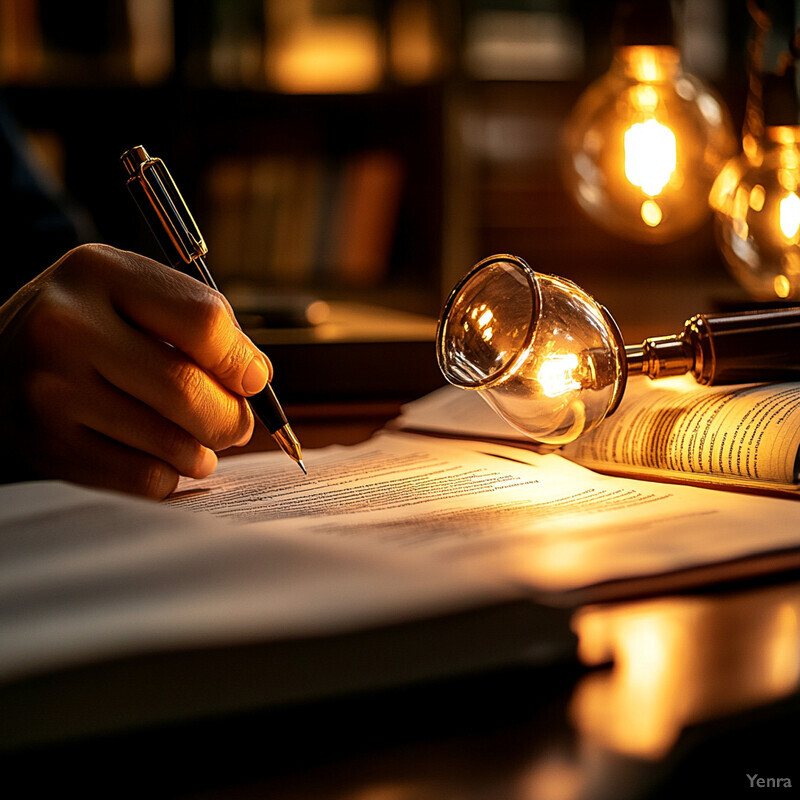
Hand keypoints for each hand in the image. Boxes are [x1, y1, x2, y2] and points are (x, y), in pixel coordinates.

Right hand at [0, 244, 271, 498]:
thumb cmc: (90, 324)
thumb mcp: (133, 292)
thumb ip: (199, 324)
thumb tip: (255, 378)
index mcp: (99, 273)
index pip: (203, 322)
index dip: (242, 360)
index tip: (253, 380)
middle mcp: (65, 327)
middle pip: (187, 390)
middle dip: (231, 418)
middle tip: (236, 426)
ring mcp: (49, 389)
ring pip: (170, 443)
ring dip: (202, 453)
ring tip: (198, 444)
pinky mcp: (44, 444)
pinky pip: (143, 480)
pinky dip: (169, 476)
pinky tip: (162, 459)